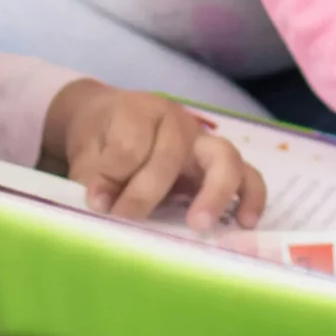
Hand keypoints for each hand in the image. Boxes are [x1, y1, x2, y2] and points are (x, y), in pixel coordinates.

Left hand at [39, 81, 266, 228]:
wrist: (115, 121)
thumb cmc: (102, 137)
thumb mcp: (86, 150)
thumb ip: (94, 175)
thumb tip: (101, 203)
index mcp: (141, 111)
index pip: (131, 145)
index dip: (109, 177)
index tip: (95, 203)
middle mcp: (178, 122)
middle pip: (173, 153)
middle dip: (148, 190)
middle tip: (128, 219)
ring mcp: (204, 143)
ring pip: (223, 160)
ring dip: (214, 193)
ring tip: (200, 224)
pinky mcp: (222, 165)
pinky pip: (248, 177)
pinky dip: (250, 198)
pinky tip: (245, 222)